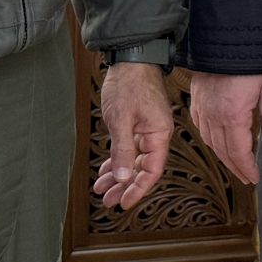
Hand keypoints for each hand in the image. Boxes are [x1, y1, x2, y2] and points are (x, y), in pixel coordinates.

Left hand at [94, 63, 173, 211]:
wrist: (130, 58)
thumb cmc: (129, 84)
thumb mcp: (121, 120)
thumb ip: (123, 151)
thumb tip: (124, 178)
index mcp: (159, 134)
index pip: (151, 171)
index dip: (138, 189)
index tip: (124, 202)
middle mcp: (156, 134)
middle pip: (142, 168)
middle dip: (124, 185)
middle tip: (107, 200)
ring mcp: (147, 129)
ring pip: (133, 159)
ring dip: (118, 174)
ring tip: (102, 188)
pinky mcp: (138, 123)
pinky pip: (129, 147)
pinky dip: (118, 159)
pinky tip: (107, 169)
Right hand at [187, 71, 261, 184]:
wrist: (226, 37)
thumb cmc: (250, 60)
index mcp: (233, 116)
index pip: (239, 152)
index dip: (247, 168)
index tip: (253, 177)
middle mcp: (214, 115)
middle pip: (223, 151)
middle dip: (235, 167)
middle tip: (245, 177)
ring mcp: (203, 107)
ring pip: (209, 140)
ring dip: (221, 155)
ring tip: (233, 163)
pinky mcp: (197, 98)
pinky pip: (199, 125)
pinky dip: (208, 138)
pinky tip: (214, 140)